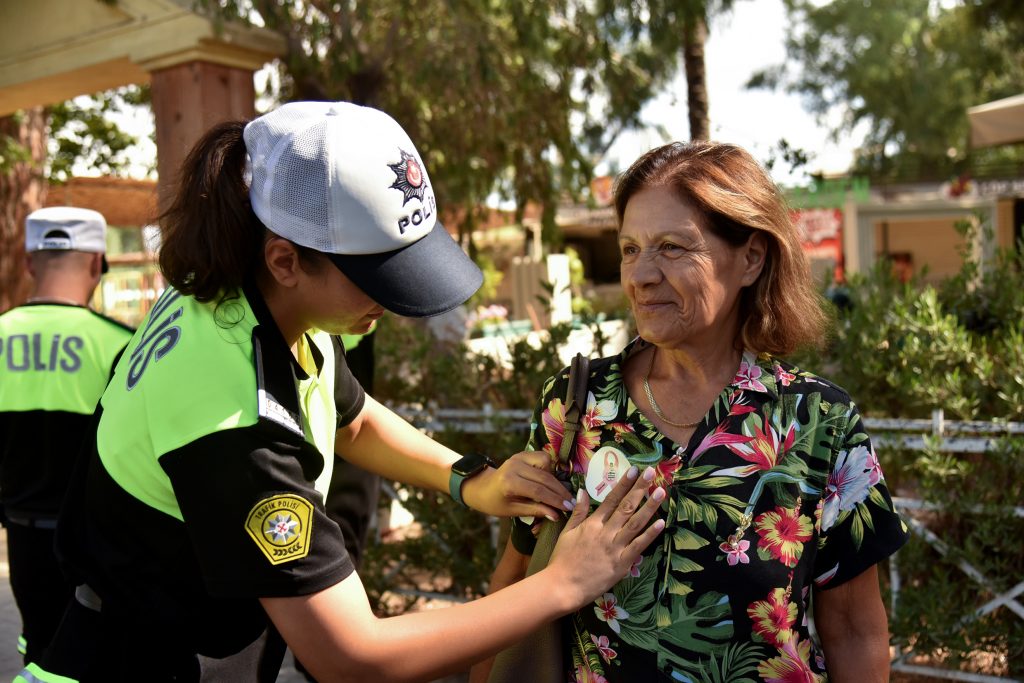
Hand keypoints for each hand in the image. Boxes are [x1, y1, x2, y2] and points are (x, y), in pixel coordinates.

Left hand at [460, 450, 574, 519]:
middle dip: (560, 491)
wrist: (482, 487)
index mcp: (509, 483)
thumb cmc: (495, 503)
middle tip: (570, 502)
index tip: (569, 508)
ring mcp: (518, 457)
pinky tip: (548, 481)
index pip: (538, 491)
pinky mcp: (522, 454)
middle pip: (545, 478)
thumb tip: (556, 515)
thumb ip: (535, 511)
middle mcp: (514, 466)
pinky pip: (542, 457)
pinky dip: (548, 468)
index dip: (555, 500)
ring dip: (554, 477)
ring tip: (556, 492)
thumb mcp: (513, 511)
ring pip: (546, 462)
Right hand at [545, 466, 665, 610]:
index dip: (623, 483)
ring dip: (649, 506)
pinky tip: (661, 523)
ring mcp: (615, 547)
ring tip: (661, 491)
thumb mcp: (567, 532)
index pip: (611, 499)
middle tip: (652, 472)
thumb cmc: (563, 559)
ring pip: (636, 523)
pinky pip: (639, 546)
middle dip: (640, 488)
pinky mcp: (622, 563)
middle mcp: (606, 532)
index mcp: (593, 523)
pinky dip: (650, 534)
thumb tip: (583, 490)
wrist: (563, 586)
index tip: (634, 470)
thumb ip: (578, 511)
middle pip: (626, 506)